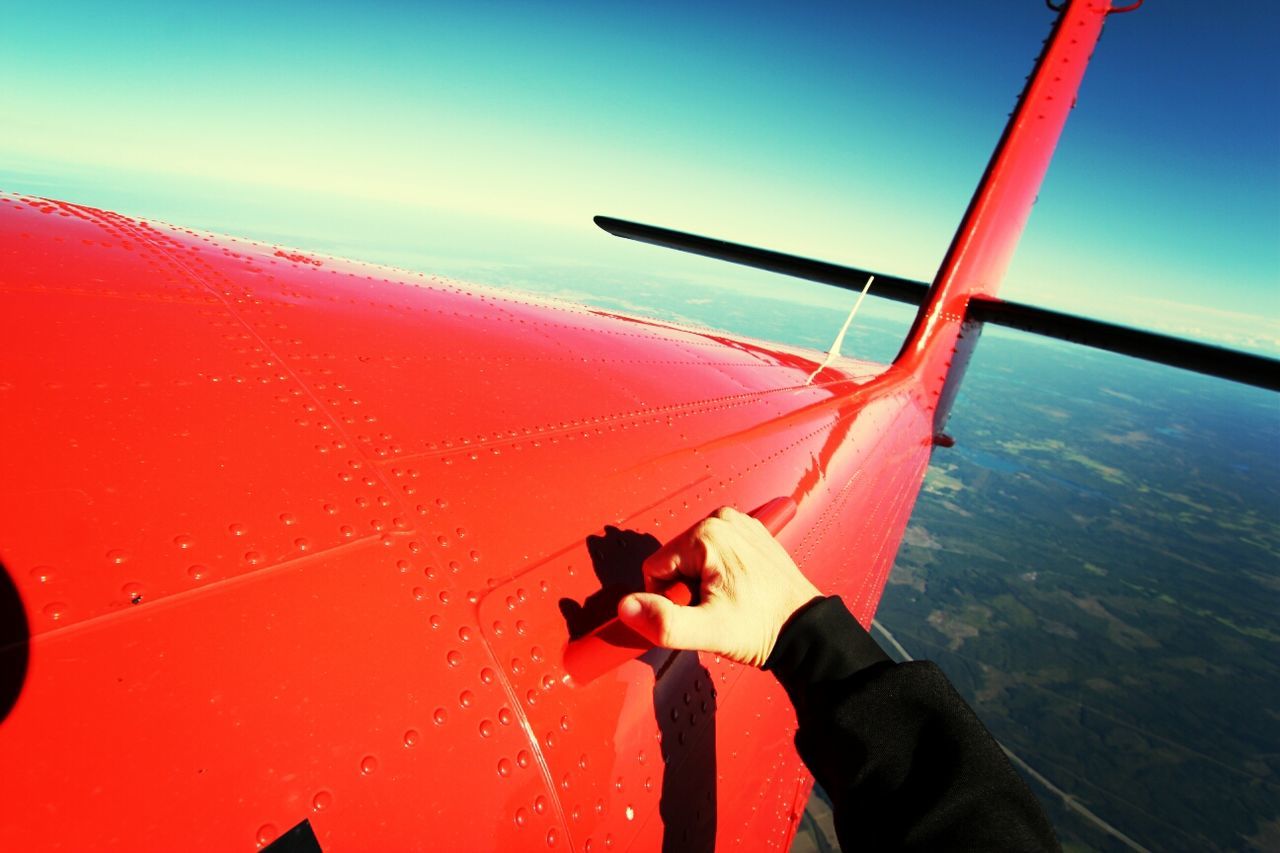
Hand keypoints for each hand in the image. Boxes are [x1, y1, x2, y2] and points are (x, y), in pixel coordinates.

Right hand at [616, 506, 820, 666]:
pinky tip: (738, 592)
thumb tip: (627, 608)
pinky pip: (713, 554)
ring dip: (700, 585)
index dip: (665, 599)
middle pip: (673, 561)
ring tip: (728, 601)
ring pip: (691, 559)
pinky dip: (718, 575)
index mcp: (708, 534)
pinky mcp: (750, 535)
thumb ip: (663, 621)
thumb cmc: (764, 627)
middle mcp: (723, 520)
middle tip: (714, 608)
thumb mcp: (708, 631)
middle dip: (684, 591)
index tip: (696, 611)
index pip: (653, 568)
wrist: (804, 630)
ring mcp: (739, 525)